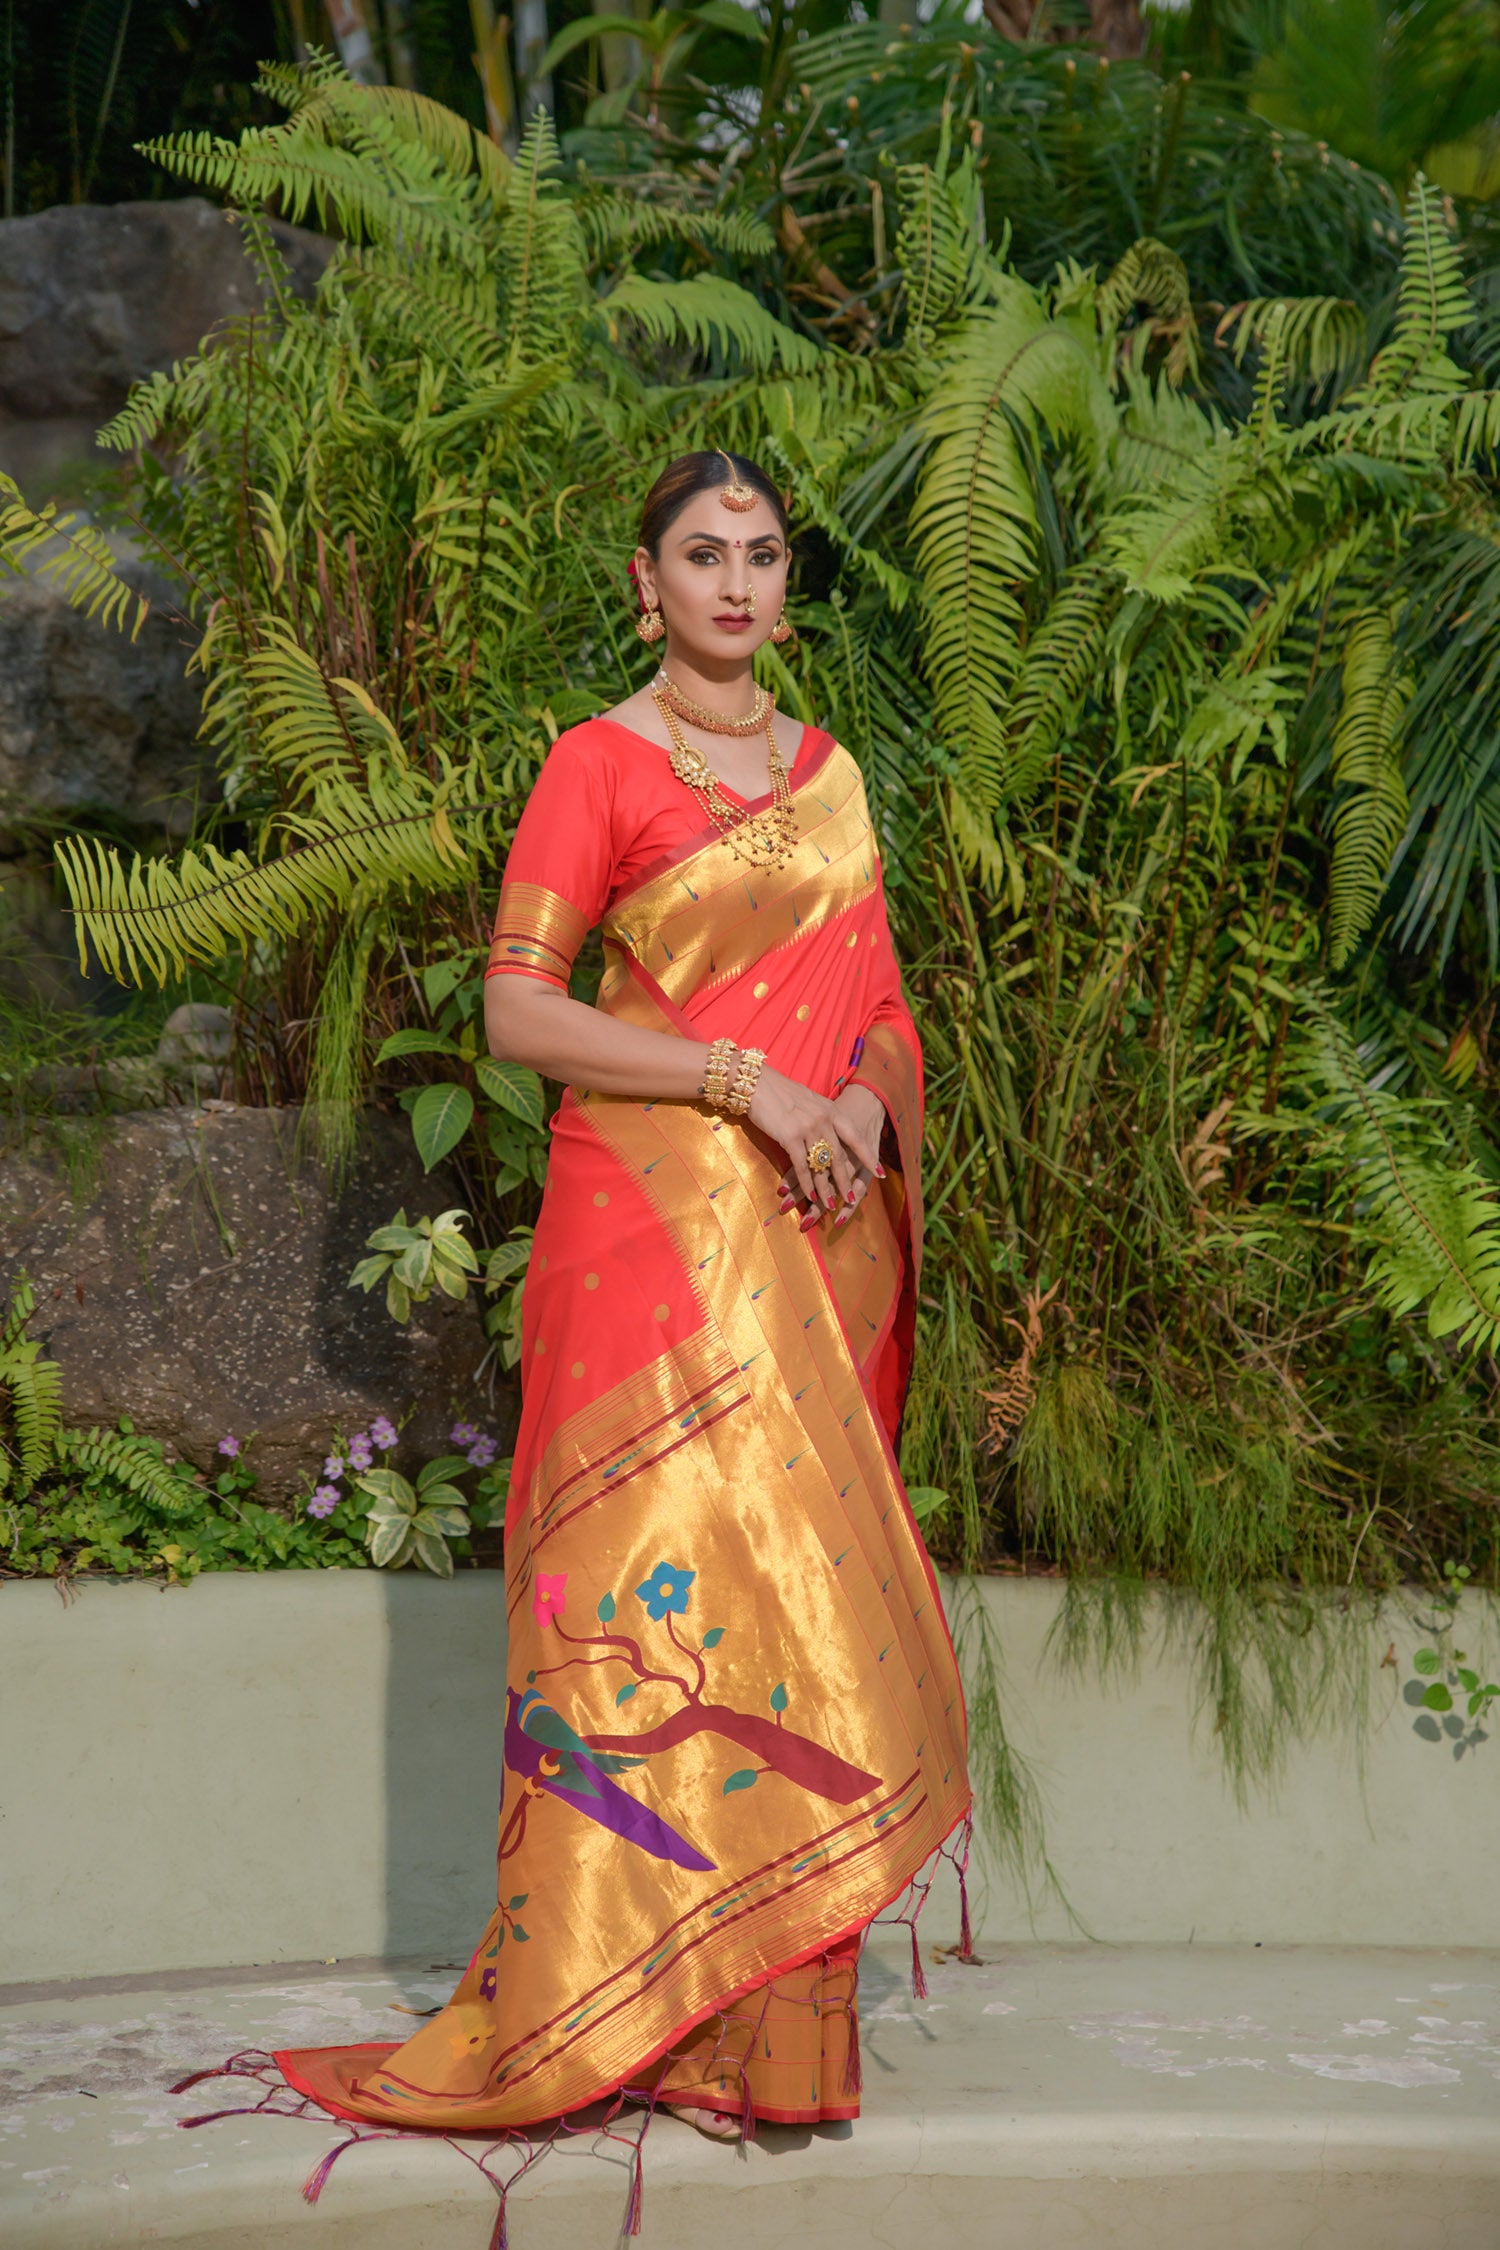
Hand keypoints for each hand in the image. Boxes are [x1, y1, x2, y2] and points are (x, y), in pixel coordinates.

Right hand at [748, 1072, 885, 1230]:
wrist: (757, 1083)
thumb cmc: (780, 1093)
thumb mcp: (810, 1101)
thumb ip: (822, 1117)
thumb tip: (830, 1133)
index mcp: (831, 1110)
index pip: (855, 1138)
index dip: (867, 1157)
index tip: (879, 1172)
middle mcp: (824, 1120)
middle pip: (840, 1157)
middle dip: (845, 1181)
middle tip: (850, 1198)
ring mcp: (808, 1128)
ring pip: (822, 1166)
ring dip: (826, 1189)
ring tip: (831, 1206)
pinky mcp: (790, 1137)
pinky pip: (802, 1167)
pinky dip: (807, 1185)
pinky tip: (810, 1197)